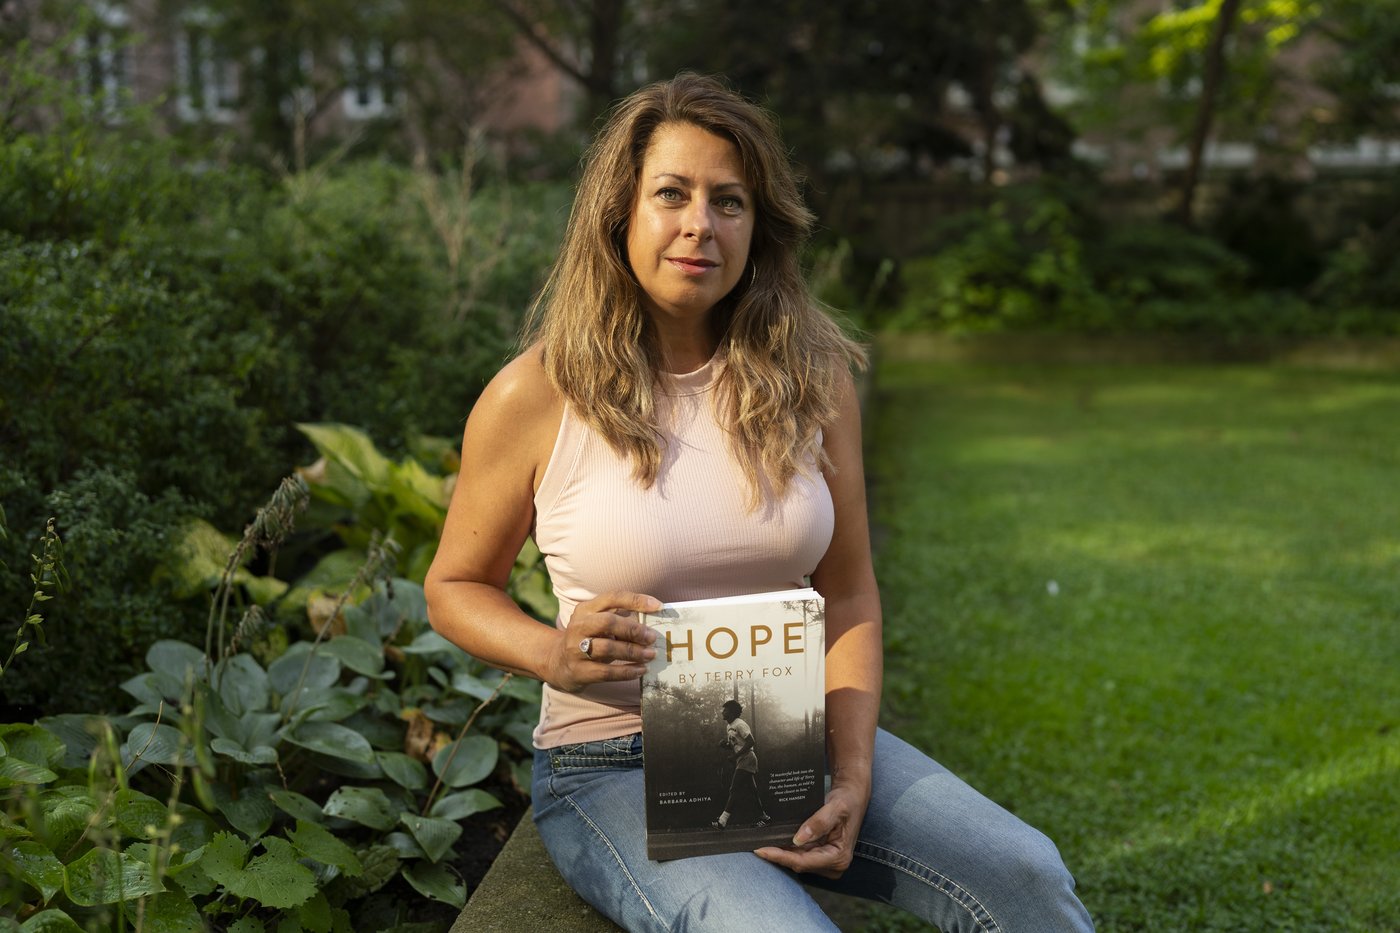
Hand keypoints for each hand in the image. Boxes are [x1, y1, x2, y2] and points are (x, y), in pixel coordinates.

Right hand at [541, 591, 660, 692]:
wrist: (557, 662)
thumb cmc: (588, 638)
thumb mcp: (598, 623)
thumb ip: (620, 618)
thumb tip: (652, 622)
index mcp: (586, 609)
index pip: (612, 597)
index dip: (636, 600)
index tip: (658, 606)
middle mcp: (578, 626)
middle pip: (607, 622)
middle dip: (633, 629)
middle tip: (652, 638)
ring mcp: (575, 649)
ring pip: (607, 648)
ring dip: (633, 651)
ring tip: (650, 655)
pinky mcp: (578, 671)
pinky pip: (606, 672)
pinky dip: (626, 671)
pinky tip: (641, 670)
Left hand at [753, 777, 870, 878]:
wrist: (852, 796)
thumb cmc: (847, 801)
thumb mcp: (836, 808)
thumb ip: (819, 822)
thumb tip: (798, 839)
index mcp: (839, 857)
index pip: (804, 862)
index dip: (781, 857)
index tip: (762, 850)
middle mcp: (833, 864)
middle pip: (798, 864)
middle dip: (778, 856)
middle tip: (755, 846)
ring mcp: (826, 862)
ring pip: (797, 861)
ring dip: (780, 853)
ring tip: (760, 843)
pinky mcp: (819, 855)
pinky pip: (799, 855)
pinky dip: (786, 849)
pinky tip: (773, 841)